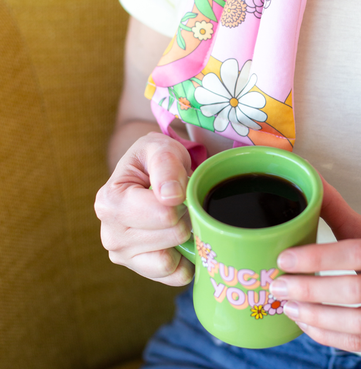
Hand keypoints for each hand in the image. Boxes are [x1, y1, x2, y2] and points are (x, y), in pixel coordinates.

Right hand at [94, 132, 194, 285]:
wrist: (148, 172)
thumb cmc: (154, 158)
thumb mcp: (160, 147)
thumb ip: (166, 165)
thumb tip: (171, 197)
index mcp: (110, 202)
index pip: (164, 214)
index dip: (183, 199)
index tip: (179, 187)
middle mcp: (110, 234)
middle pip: (172, 235)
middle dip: (186, 216)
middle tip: (182, 202)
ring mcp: (123, 256)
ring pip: (171, 260)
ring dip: (186, 239)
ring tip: (179, 217)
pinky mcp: (140, 269)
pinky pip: (174, 276)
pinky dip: (185, 260)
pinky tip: (181, 239)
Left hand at [269, 179, 360, 357]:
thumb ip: (337, 210)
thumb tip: (310, 179)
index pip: (357, 252)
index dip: (317, 257)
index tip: (284, 259)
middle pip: (355, 290)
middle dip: (310, 290)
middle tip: (277, 287)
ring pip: (358, 323)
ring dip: (316, 317)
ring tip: (288, 307)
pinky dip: (328, 335)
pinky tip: (306, 323)